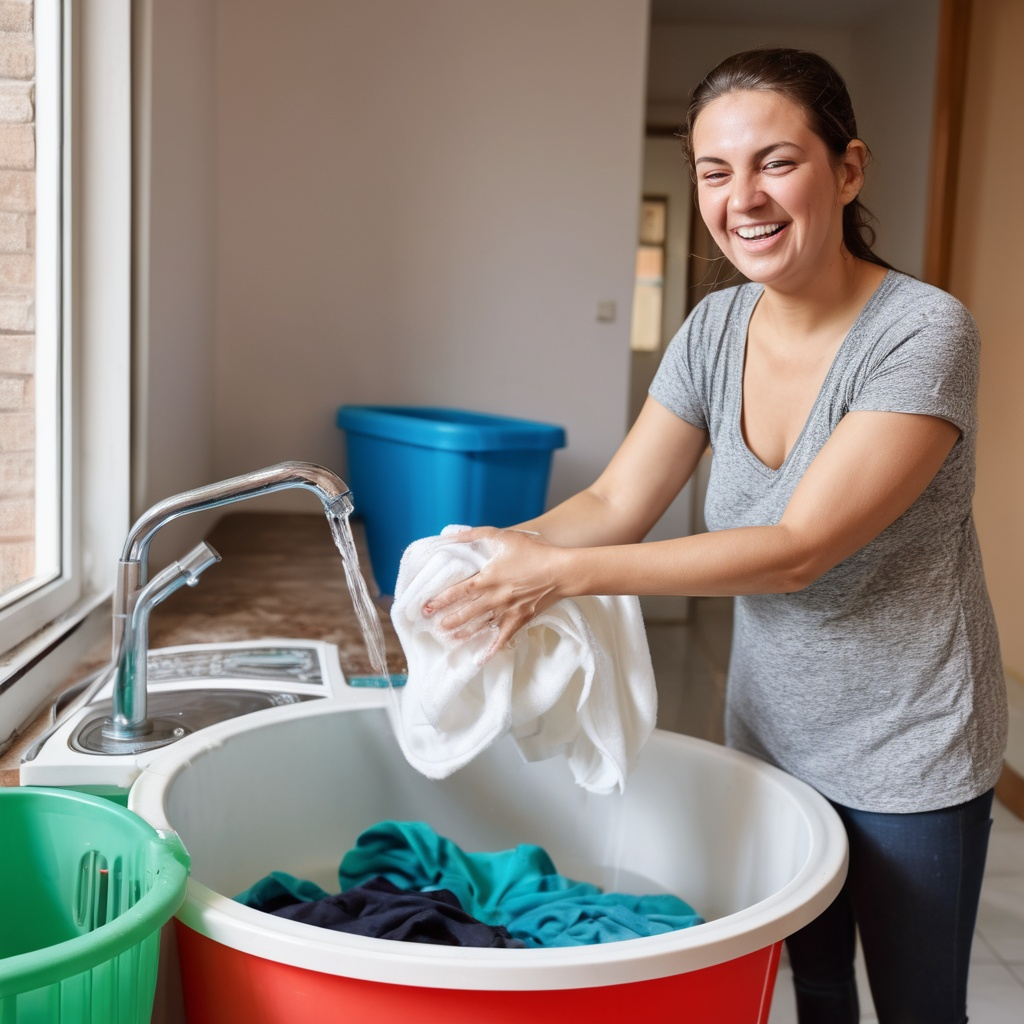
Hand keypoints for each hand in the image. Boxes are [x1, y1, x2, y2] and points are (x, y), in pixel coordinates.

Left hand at [423, 527, 565, 659]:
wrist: (561, 571)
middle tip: (434, 627)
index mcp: (489, 578)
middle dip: (449, 620)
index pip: (459, 591)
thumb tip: (451, 537)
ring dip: (464, 633)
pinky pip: (503, 637)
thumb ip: (475, 535)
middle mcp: (495, 597)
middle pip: (467, 612)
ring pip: (481, 626)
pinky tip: (481, 658)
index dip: (441, 600)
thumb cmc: (533, 552)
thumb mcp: (503, 536)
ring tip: (450, 639)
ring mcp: (508, 611)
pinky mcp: (520, 620)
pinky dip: (492, 649)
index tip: (426, 607)